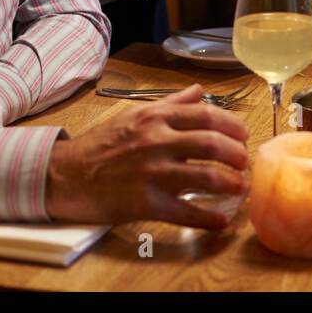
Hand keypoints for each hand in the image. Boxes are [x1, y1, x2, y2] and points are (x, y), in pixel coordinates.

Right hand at [44, 85, 249, 228]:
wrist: (66, 175)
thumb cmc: (102, 144)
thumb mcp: (135, 114)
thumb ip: (171, 104)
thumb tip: (199, 90)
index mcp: (156, 117)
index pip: (206, 115)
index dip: (233, 125)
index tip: (245, 135)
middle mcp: (157, 140)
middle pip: (212, 144)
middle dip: (237, 155)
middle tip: (245, 163)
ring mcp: (152, 172)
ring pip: (206, 177)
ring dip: (230, 184)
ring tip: (239, 188)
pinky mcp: (146, 203)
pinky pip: (186, 212)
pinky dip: (208, 219)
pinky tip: (220, 222)